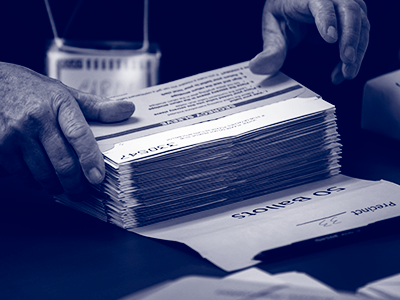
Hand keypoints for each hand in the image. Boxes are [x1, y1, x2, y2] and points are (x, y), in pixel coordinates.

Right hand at [0, 62, 134, 199]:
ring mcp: (15, 134)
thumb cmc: (32, 90)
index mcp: (58, 103)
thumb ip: (97, 106)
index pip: (79, 135)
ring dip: (56, 186)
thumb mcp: (65, 93)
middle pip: (62, 162)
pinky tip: (41, 179)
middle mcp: (36, 118)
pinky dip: (35, 182)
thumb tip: (128, 109)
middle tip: (82, 191)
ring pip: (42, 173)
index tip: (98, 178)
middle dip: (76, 184)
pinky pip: (22, 175)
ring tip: (63, 187)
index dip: (90, 159)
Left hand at [249, 0, 369, 83]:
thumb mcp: (273, 27)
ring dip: (357, 49)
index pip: (321, 3)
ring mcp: (345, 3)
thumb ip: (270, 49)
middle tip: (345, 62)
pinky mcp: (353, 14)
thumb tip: (257, 66)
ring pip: (361, 22)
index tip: (330, 38)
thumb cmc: (284, 9)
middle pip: (349, 10)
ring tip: (346, 72)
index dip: (327, 19)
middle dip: (351, 38)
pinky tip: (344, 68)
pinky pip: (362, 31)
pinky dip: (356, 52)